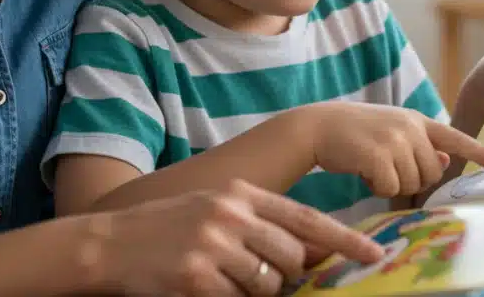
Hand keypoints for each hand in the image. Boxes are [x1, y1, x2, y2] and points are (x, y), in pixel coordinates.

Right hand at [86, 178, 383, 295]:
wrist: (109, 243)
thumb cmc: (169, 228)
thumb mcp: (218, 211)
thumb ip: (262, 224)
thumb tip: (310, 251)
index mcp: (241, 195)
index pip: (306, 219)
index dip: (344, 238)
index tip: (374, 253)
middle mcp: (231, 216)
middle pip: (290, 257)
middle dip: (286, 274)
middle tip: (260, 274)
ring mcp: (213, 246)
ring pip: (266, 283)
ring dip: (254, 290)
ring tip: (224, 278)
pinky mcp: (195, 276)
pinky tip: (204, 286)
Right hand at [306, 102, 483, 197]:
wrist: (317, 126)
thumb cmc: (355, 134)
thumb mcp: (392, 133)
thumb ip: (420, 146)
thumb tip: (444, 162)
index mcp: (417, 120)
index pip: (457, 139)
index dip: (481, 154)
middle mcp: (411, 127)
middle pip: (432, 174)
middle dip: (412, 179)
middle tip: (386, 167)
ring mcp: (395, 139)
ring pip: (413, 183)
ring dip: (393, 184)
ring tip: (372, 165)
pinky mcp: (378, 154)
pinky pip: (391, 188)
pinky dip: (377, 187)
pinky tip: (363, 171)